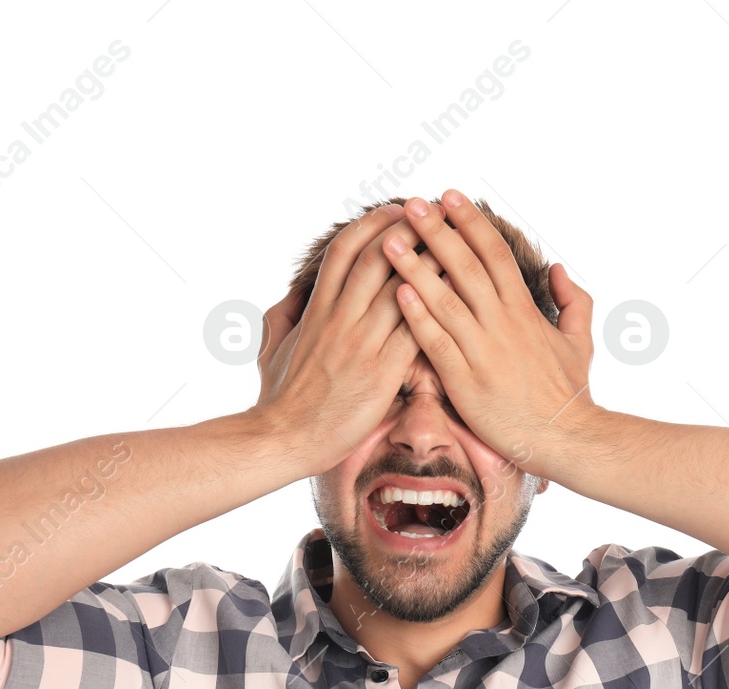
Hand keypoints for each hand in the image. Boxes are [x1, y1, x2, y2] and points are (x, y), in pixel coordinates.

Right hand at [251, 203, 446, 472]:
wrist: (285, 438)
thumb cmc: (280, 399)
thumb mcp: (272, 347)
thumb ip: (284, 315)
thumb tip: (294, 293)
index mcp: (316, 310)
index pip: (344, 252)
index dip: (372, 226)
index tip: (396, 210)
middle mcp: (340, 320)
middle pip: (377, 259)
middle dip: (409, 230)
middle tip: (436, 212)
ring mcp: (360, 345)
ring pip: (399, 289)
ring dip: (429, 262)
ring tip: (456, 241)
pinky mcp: (381, 373)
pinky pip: (413, 332)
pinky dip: (434, 309)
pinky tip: (457, 296)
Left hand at [379, 189, 595, 477]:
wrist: (567, 438)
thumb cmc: (569, 394)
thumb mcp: (580, 340)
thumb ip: (573, 300)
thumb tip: (557, 268)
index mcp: (524, 310)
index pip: (494, 253)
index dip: (471, 222)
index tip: (450, 197)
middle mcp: (503, 323)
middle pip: (466, 265)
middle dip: (437, 231)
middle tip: (412, 203)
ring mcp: (483, 351)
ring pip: (445, 299)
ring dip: (415, 267)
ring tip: (390, 240)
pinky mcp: (466, 380)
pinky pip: (437, 342)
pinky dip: (417, 316)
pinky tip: (396, 293)